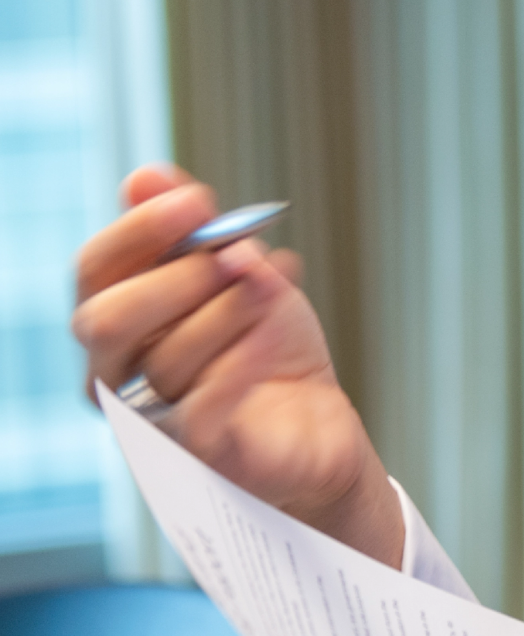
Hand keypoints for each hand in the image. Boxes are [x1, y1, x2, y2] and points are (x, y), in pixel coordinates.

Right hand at [71, 164, 401, 565]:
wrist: (318, 426)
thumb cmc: (267, 350)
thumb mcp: (239, 278)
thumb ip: (191, 234)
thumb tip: (146, 176)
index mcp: (116, 323)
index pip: (94, 270)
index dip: (139, 230)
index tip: (198, 201)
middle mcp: (115, 376)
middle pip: (104, 320)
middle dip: (175, 278)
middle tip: (238, 255)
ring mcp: (150, 423)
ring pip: (164, 359)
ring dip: (228, 312)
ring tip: (275, 290)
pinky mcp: (197, 459)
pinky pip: (201, 410)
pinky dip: (241, 362)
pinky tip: (275, 333)